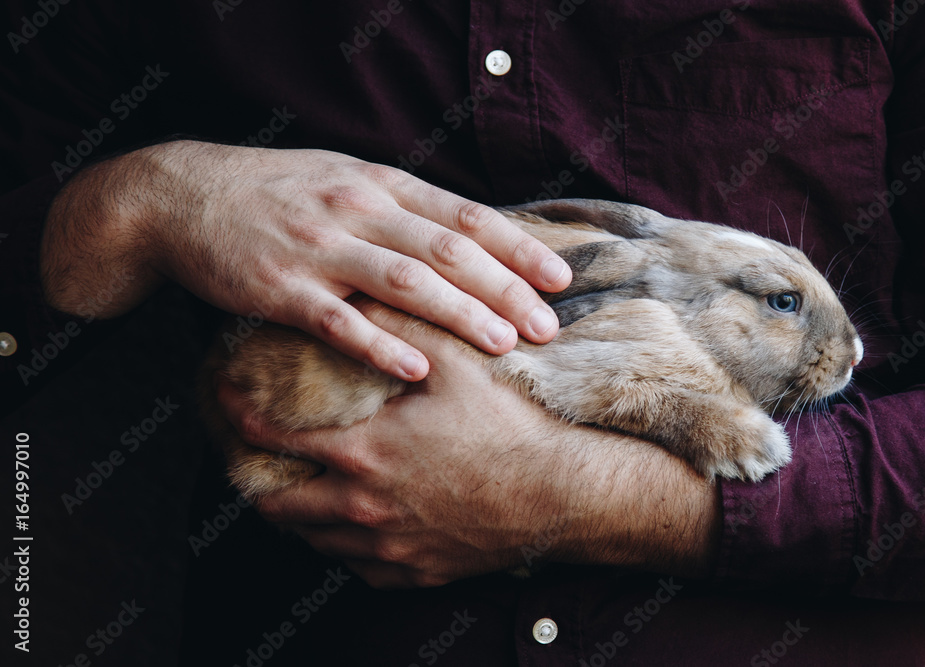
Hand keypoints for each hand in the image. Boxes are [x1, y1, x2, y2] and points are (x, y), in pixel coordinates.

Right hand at [40, 141, 571, 379]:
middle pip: (447, 251)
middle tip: (548, 326)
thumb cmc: (277, 192)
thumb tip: (468, 238)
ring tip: (503, 346)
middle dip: (505, 289)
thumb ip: (402, 206)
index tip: (560, 278)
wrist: (182, 196)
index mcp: (381, 184)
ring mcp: (320, 247)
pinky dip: (380, 346)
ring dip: (459, 315)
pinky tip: (417, 370)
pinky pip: (339, 321)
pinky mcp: (281, 287)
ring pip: (404, 282)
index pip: (465, 216)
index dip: (518, 248)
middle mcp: (358, 209)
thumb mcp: (345, 178)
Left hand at [216, 298, 720, 587]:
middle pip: (279, 507)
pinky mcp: (413, 574)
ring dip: (301, 516)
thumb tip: (363, 294)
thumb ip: (404, 328)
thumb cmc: (510, 427)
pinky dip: (345, 546)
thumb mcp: (458, 365)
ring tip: (305, 490)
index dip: (241, 419)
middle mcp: (362, 510)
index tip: (225, 403)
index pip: (274, 440)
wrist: (561, 496)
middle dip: (258, 484)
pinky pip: (357, 568)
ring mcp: (386, 550)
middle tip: (257, 461)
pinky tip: (357, 524)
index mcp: (364, 455)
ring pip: (315, 542)